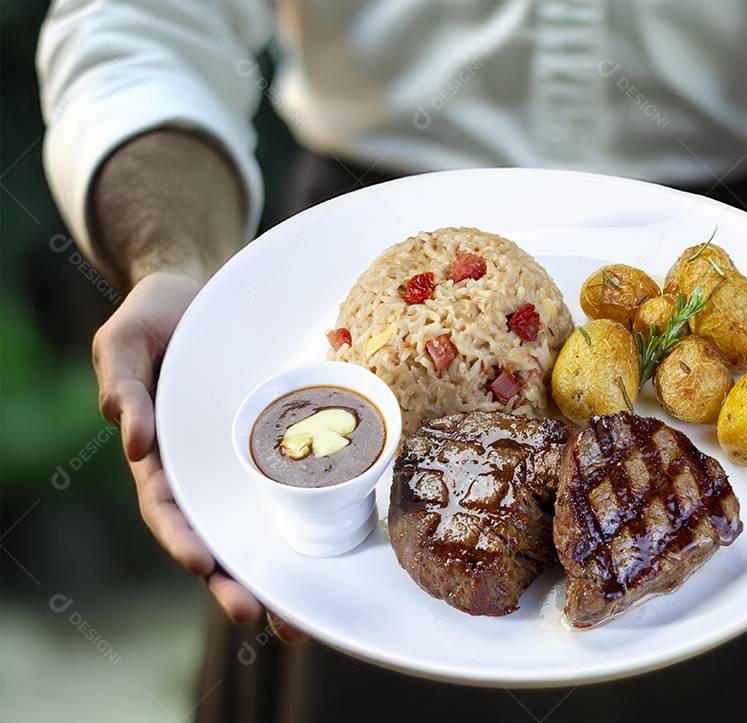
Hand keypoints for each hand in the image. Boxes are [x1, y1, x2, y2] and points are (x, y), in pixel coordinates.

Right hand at [94, 272, 307, 642]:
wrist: (203, 291)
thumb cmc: (157, 320)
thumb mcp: (124, 342)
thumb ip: (120, 384)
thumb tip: (131, 440)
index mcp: (160, 456)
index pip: (168, 510)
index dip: (182, 540)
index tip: (201, 565)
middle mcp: (203, 470)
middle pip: (216, 537)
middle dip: (233, 581)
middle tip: (262, 618)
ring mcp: (242, 461)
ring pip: (257, 527)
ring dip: (274, 572)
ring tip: (297, 618)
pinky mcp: (278, 445)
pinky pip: (294, 486)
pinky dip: (311, 521)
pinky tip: (336, 552)